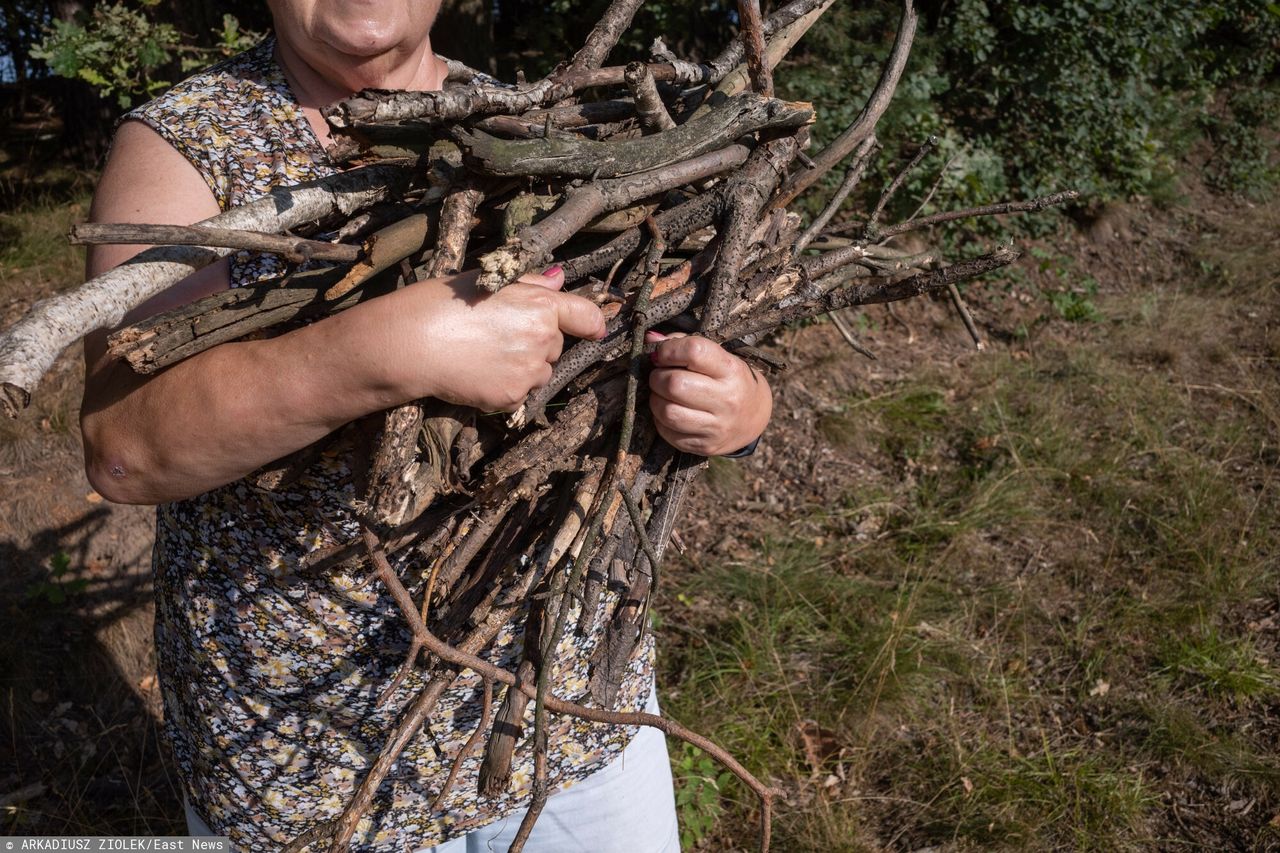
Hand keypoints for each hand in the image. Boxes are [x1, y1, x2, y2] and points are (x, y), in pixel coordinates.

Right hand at [373, 265, 605, 411]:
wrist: (410, 344)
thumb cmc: (441, 303)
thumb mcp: (487, 280)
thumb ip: (530, 284)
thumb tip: (559, 279)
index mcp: (540, 305)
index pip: (586, 316)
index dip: (592, 323)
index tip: (594, 329)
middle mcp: (543, 339)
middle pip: (556, 346)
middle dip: (536, 343)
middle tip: (497, 336)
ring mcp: (529, 371)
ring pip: (540, 372)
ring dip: (524, 367)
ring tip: (484, 355)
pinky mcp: (512, 396)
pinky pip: (520, 393)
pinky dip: (505, 387)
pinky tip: (478, 374)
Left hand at [647, 332, 771, 455]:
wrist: (753, 417)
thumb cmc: (727, 379)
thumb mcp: (716, 356)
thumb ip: (682, 343)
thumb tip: (649, 338)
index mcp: (731, 370)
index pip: (694, 351)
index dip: (669, 350)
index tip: (663, 354)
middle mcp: (728, 399)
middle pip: (675, 384)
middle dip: (657, 377)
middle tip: (661, 376)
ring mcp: (717, 426)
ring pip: (668, 412)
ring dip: (656, 400)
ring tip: (663, 394)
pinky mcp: (705, 446)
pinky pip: (668, 432)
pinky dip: (661, 420)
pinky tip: (670, 411)